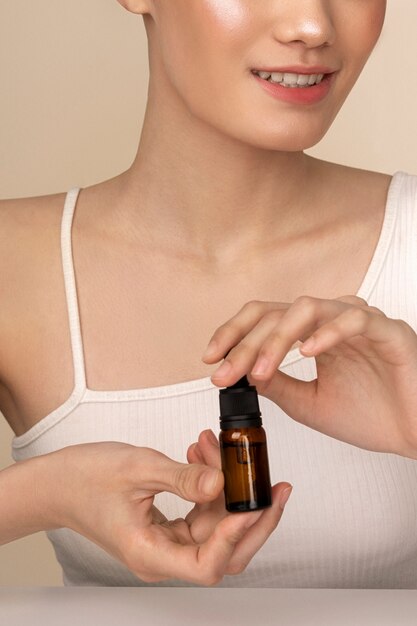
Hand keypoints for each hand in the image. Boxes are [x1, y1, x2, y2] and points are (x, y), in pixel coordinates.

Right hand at [53, 441, 291, 584]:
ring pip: (216, 528)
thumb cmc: (84, 479)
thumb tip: (221, 481)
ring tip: (220, 446)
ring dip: (227, 489)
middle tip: (276, 487)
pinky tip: (204, 455)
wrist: (58, 482)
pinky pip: (201, 512)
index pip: (208, 565)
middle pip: (224, 552)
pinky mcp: (168, 527)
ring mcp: (167, 543)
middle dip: (253, 518)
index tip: (251, 504)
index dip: (235, 538)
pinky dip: (209, 485)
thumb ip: (182, 478)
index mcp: (150, 554)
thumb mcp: (138, 468)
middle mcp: (163, 556)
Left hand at [202, 296, 416, 458]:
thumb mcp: (308, 403)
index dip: (233, 333)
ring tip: (260, 369)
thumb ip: (276, 384)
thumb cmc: (370, 416)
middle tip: (224, 372)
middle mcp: (331, 321)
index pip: (265, 318)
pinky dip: (327, 333)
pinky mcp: (388, 331)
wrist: (414, 436)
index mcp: (313, 334)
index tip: (209, 359)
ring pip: (308, 309)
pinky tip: (307, 352)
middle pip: (277, 312)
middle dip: (245, 343)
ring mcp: (360, 322)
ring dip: (277, 338)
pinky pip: (354, 320)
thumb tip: (239, 372)